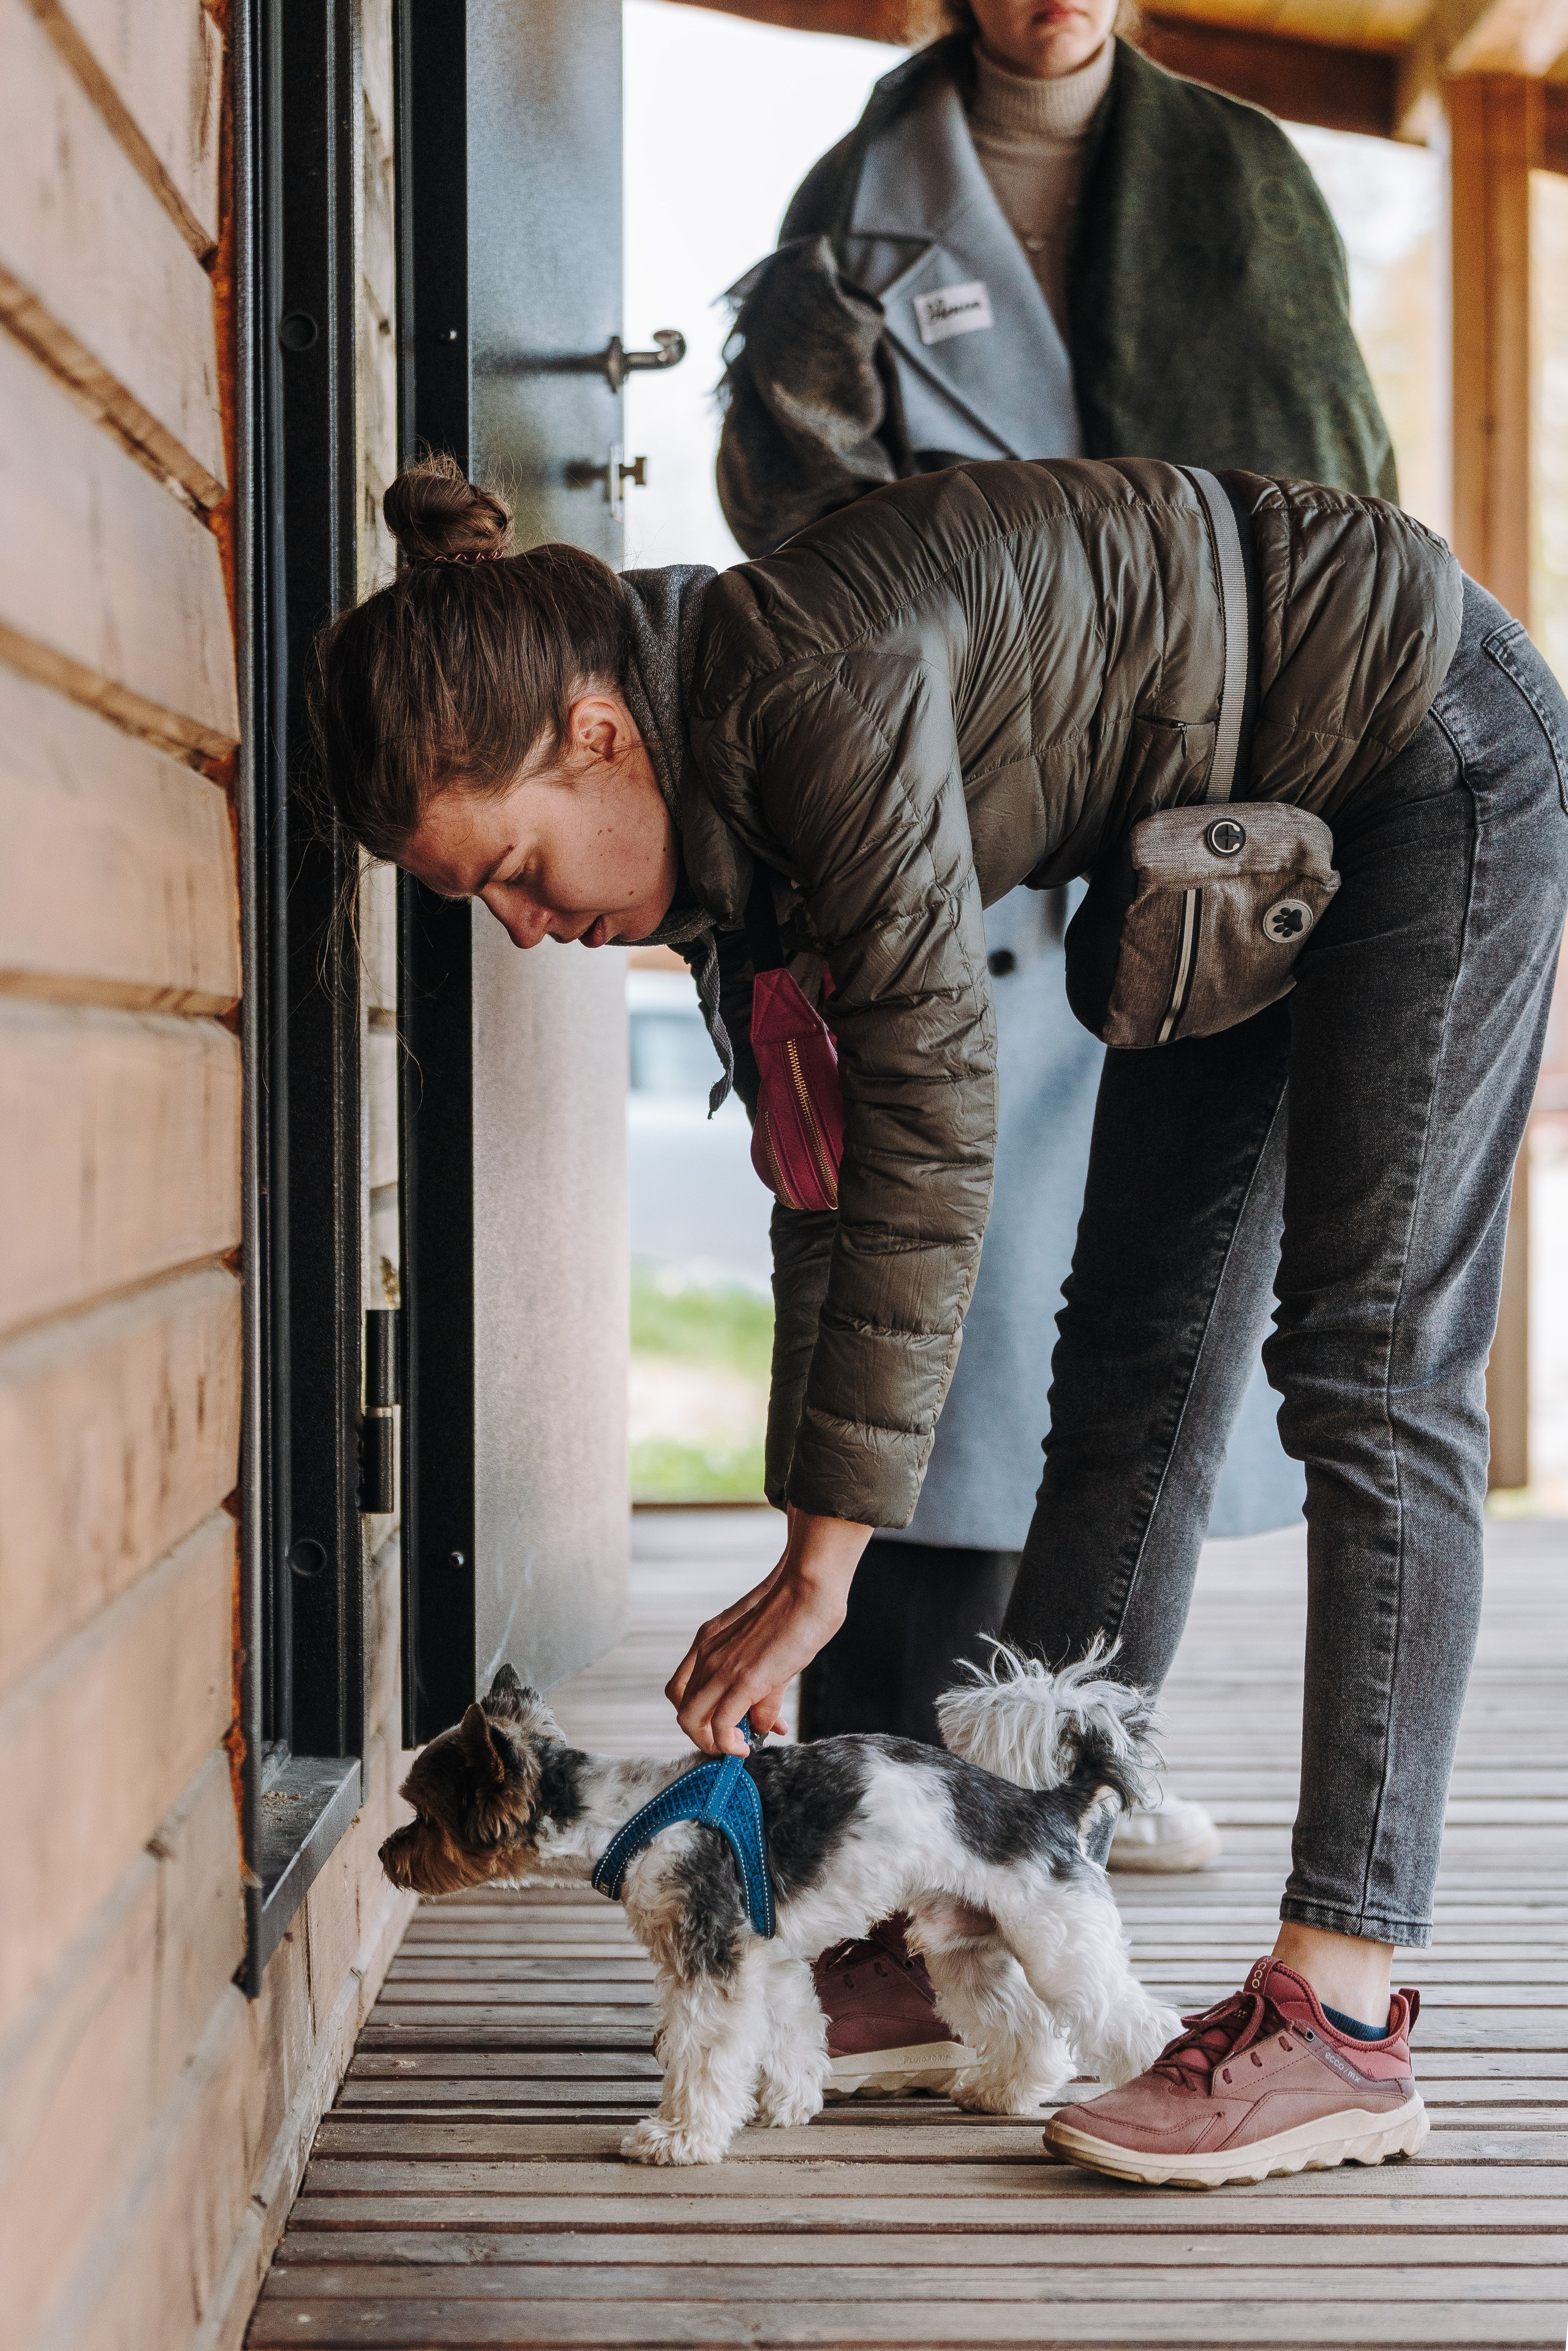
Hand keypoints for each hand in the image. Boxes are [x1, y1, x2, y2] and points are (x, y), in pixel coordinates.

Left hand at [665, 1509, 871, 1753]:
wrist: (808, 1587)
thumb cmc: (795, 1612)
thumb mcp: (768, 1654)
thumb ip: (762, 1693)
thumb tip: (762, 1726)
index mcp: (708, 1642)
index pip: (681, 1690)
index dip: (698, 1716)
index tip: (726, 1726)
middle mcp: (706, 1654)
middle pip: (682, 1710)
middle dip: (703, 1737)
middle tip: (732, 1744)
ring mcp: (721, 1666)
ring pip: (691, 1720)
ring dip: (713, 1744)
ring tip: (739, 1748)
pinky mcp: (744, 1678)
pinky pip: (721, 1724)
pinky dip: (728, 1743)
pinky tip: (748, 1745)